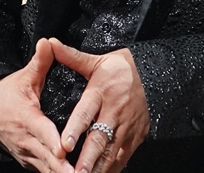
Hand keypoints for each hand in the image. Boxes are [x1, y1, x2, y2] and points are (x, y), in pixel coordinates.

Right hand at [0, 38, 72, 172]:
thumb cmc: (8, 93)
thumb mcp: (24, 76)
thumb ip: (39, 62)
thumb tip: (48, 42)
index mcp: (27, 117)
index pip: (42, 131)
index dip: (52, 141)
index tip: (64, 150)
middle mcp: (25, 139)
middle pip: (46, 157)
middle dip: (62, 167)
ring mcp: (26, 153)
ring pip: (45, 168)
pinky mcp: (27, 160)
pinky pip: (43, 170)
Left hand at [49, 39, 149, 172]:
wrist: (153, 73)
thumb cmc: (119, 68)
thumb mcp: (96, 60)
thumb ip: (72, 57)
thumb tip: (50, 44)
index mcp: (101, 91)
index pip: (86, 112)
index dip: (75, 129)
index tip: (64, 144)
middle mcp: (114, 111)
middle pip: (98, 139)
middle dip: (86, 159)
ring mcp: (126, 126)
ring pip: (111, 152)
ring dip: (98, 168)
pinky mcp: (135, 136)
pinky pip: (123, 157)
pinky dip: (112, 169)